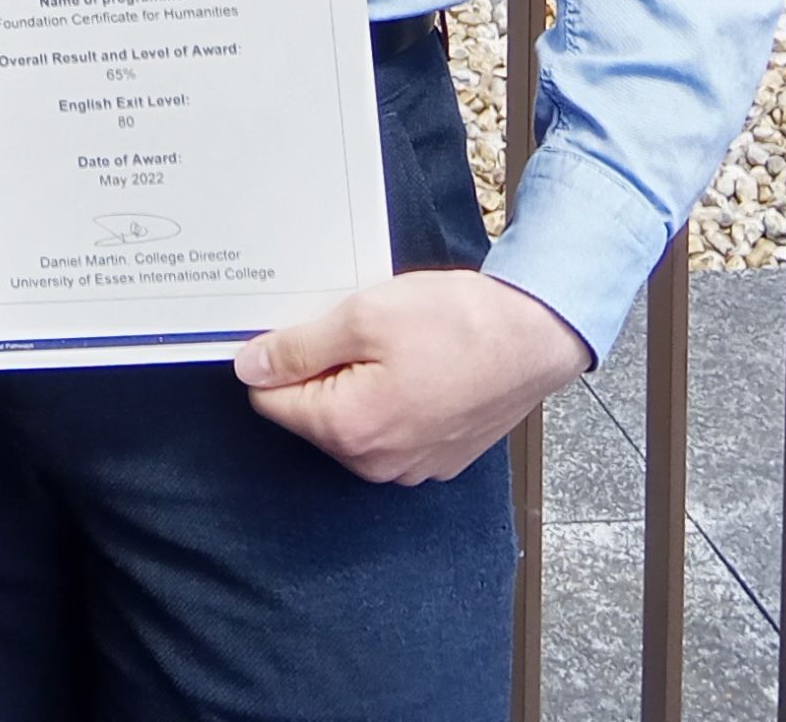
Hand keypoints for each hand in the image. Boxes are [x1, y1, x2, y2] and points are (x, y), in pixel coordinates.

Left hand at [233, 270, 591, 484]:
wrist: (537, 337)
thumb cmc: (458, 323)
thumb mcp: (364, 317)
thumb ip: (299, 347)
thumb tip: (249, 366)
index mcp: (348, 430)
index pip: (271, 401)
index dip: (279, 357)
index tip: (303, 326)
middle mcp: (376, 464)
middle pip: (311, 415)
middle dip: (322, 370)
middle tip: (359, 327)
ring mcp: (410, 468)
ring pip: (352, 422)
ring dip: (358, 383)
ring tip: (396, 344)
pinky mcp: (436, 459)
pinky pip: (391, 430)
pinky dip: (393, 398)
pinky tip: (420, 364)